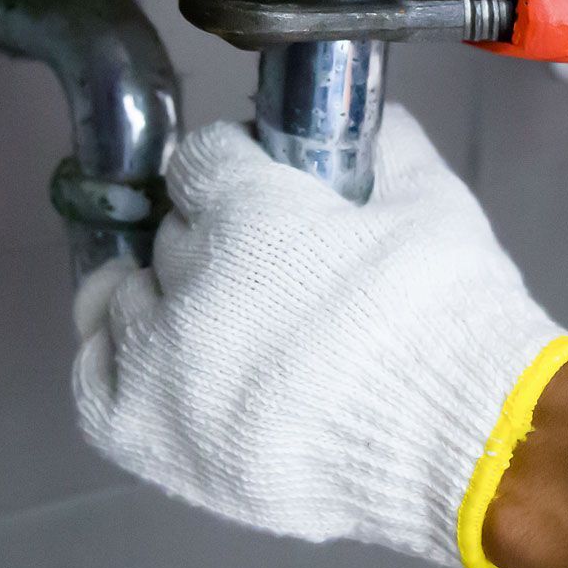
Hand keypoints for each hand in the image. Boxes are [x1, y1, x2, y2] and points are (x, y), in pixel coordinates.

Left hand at [72, 106, 567, 567]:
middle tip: (265, 265)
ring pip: (127, 300)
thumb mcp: (433, 203)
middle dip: (213, 235)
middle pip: (169, 233)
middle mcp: (190, 287)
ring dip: (167, 299)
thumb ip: (387, 147)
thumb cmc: (453, 320)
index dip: (236, 169)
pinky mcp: (150, 437)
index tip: (261, 185)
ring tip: (223, 321)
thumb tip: (368, 124)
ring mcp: (163, 368)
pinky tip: (155, 359)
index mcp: (251, 216)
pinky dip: (117, 362)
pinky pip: (95, 380)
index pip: (200, 161)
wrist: (472, 443)